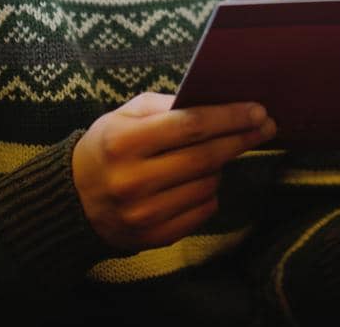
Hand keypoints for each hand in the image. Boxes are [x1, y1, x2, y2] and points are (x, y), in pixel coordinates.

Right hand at [72, 92, 274, 249]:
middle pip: (205, 157)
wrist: (73, 199)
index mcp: (123, 142)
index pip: (190, 125)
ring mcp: (142, 214)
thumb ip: (166, 105)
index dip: (229, 117)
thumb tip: (216, 102)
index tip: (258, 110)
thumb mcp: (125, 115)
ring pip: (208, 185)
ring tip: (213, 155)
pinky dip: (210, 193)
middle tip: (266, 126)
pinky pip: (202, 211)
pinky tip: (200, 181)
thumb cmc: (109, 146)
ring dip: (220, 167)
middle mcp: (131, 181)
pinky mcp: (151, 237)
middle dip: (241, 138)